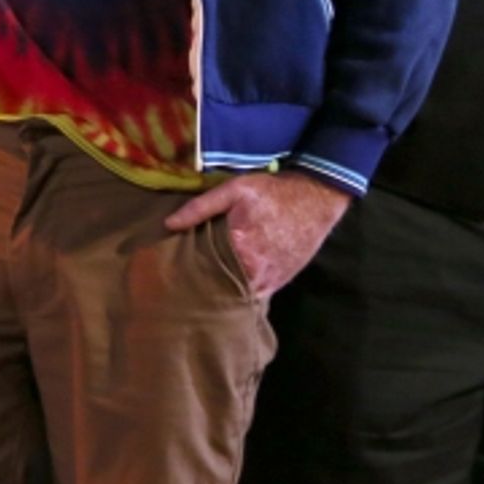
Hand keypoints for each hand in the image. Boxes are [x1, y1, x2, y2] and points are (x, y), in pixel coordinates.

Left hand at [166, 169, 350, 296]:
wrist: (315, 199)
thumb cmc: (271, 192)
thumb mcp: (234, 190)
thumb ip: (200, 208)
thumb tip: (168, 224)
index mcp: (239, 248)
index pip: (204, 272)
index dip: (189, 273)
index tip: (173, 275)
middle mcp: (255, 270)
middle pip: (220, 287)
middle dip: (204, 286)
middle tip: (184, 285)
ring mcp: (270, 280)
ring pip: (238, 294)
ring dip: (224, 292)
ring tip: (204, 289)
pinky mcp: (280, 282)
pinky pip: (256, 294)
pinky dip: (243, 291)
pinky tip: (230, 287)